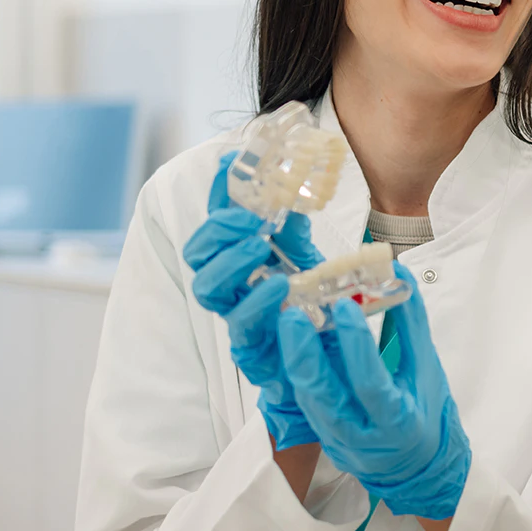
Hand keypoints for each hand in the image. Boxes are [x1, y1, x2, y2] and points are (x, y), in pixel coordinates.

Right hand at [184, 155, 323, 450]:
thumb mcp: (308, 259)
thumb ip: (293, 227)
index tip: (230, 163)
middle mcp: (232, 287)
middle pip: (197, 253)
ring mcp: (238, 317)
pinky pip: (242, 327)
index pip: (217, 219)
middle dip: (218, 228)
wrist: (334, 367)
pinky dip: (256, 302)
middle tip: (252, 216)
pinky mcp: (254, 350)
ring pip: (207, 289)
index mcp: (240, 260)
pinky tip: (278, 286)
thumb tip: (289, 182)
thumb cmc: (314, 311)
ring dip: (229, 261)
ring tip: (257, 244)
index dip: (218, 193)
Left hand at [276, 267, 470, 520]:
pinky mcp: (324, 439)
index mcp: (399, 422)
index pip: (370, 383)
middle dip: (305, 353)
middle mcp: (365, 438)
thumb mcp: (427, 368)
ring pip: (307, 400)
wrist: (421, 467)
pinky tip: (292, 345)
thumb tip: (398, 275)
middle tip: (294, 313)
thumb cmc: (429, 412)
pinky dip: (298, 373)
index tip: (345, 305)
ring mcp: (340, 442)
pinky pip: (305, 404)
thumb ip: (411, 323)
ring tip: (289, 322)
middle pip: (325, 396)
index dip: (356, 344)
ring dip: (295, 361)